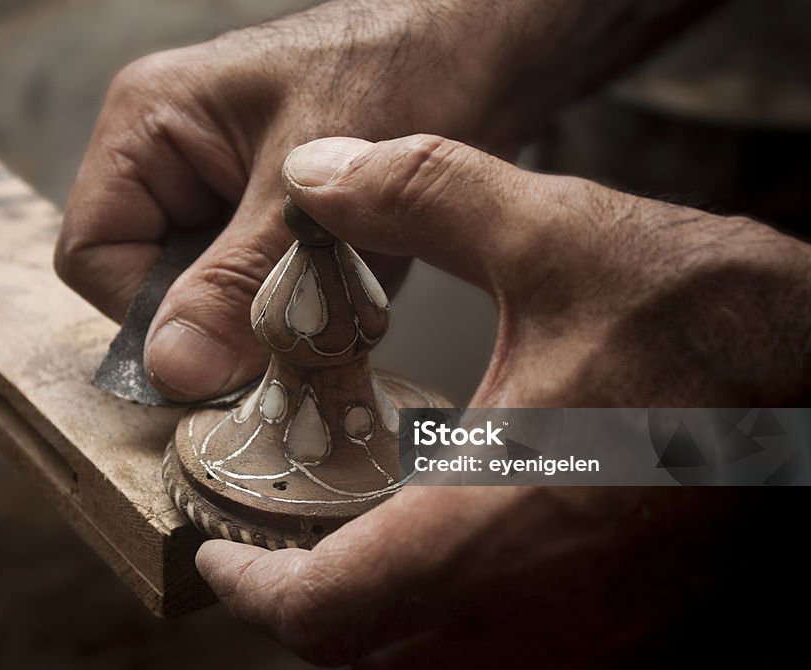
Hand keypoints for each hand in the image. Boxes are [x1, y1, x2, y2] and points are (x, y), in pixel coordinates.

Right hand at [54, 0, 713, 400]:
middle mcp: (171, 159)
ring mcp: (220, 189)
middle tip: (297, 326)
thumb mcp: (311, 192)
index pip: (94, 254)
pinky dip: (300, 307)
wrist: (488, 52)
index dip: (150, 315)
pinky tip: (352, 285)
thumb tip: (173, 368)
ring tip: (338, 289)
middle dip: (222, 320)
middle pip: (149, 284)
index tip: (226, 347)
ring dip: (269, 316)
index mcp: (148, 125)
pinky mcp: (268, 216)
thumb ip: (240, 282)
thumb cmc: (403, 71)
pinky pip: (257, 289)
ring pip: (209, 297)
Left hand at [195, 135, 810, 667]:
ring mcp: (595, 634)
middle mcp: (542, 608)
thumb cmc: (719, 320)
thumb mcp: (560, 233)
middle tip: (274, 543)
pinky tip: (454, 550)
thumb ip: (427, 195)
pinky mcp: (635, 629)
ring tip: (347, 548)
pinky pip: (508, 655)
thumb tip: (326, 174)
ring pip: (438, 667)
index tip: (220, 553)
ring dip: (377, 619)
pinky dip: (450, 620)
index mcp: (498, 524)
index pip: (328, 615)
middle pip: (370, 658)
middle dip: (307, 608)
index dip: (254, 592)